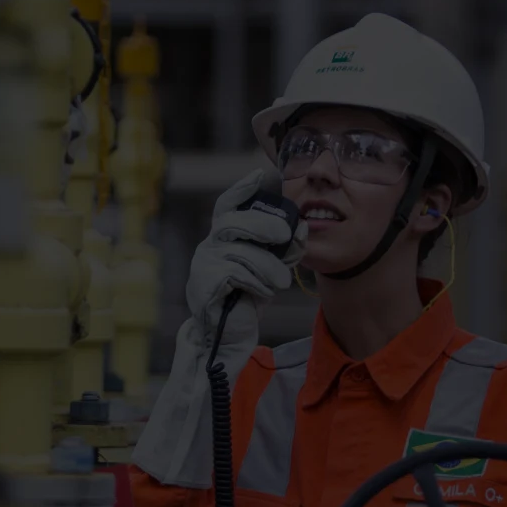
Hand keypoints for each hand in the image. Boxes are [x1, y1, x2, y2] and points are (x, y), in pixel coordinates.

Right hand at [185, 170, 306, 326]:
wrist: (233, 332)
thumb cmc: (250, 295)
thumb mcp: (272, 266)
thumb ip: (285, 247)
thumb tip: (302, 227)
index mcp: (224, 237)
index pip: (226, 205)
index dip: (241, 189)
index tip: (259, 175)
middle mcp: (209, 246)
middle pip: (233, 222)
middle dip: (263, 225)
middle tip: (284, 234)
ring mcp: (204, 264)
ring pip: (240, 252)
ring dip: (268, 266)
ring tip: (280, 281)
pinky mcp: (205, 283)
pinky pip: (236, 274)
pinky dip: (256, 283)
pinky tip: (262, 292)